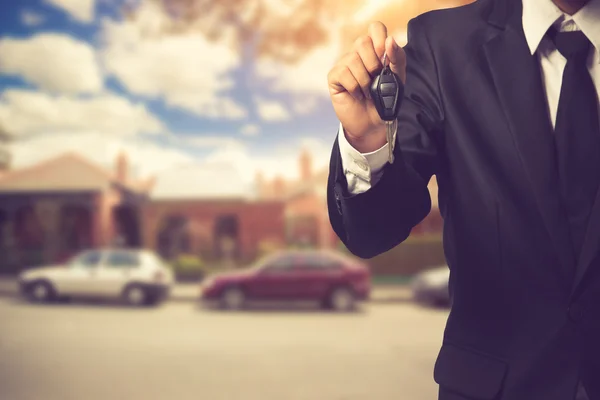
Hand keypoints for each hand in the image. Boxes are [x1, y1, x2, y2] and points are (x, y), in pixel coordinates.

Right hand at [327, 21, 405, 152]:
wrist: (374, 124)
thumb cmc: (385, 100)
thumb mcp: (398, 79)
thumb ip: (397, 59)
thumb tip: (390, 40)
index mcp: (375, 50)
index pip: (375, 28)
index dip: (380, 40)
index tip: (384, 58)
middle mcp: (358, 54)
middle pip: (362, 41)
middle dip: (373, 64)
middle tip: (376, 79)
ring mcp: (344, 64)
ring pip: (353, 59)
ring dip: (365, 81)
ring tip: (367, 92)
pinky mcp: (334, 77)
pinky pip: (344, 73)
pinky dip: (355, 88)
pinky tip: (357, 95)